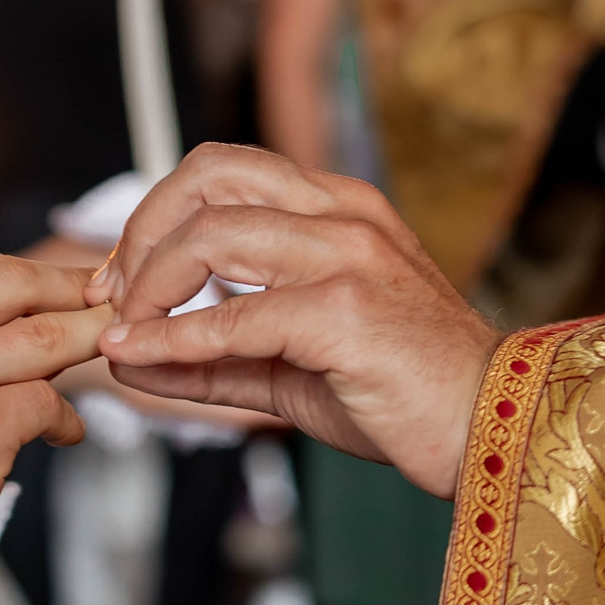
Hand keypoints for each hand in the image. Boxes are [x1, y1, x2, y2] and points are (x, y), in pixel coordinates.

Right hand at [0, 243, 110, 603]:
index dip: (25, 270)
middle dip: (71, 290)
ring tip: (100, 351)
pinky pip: (49, 404)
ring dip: (85, 342)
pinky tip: (63, 431)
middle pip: (17, 281)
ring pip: (46, 335)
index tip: (56, 284)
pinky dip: (65, 419)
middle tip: (102, 303)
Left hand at [83, 146, 498, 496]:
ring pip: (210, 236)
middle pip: (208, 177)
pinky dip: (172, 338)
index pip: (223, 170)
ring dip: (148, 287)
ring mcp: (348, 256)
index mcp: (338, 207)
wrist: (489, 433)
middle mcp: (343, 215)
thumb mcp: (289, 366)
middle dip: (141, 232)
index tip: (120, 279)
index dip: (155, 216)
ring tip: (127, 334)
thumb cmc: (402, 396)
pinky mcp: (346, 313)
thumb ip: (208, 357)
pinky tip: (142, 360)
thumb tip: (125, 360)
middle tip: (115, 295)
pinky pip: (233, 315)